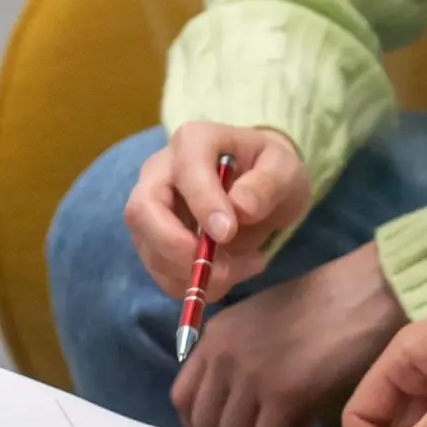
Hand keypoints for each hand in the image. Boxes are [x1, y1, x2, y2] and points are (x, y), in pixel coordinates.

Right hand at [125, 121, 309, 299]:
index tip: (228, 233)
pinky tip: (226, 276)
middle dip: (177, 248)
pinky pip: (160, 272)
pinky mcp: (154, 240)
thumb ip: (266, 185)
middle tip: (222, 269)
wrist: (260, 187)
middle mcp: (161, 171)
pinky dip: (191, 285)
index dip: (203, 204)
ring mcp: (151, 207)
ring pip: (148, 248)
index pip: (186, 171)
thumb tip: (240, 209)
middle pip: (142, 211)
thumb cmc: (270, 171)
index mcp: (194, 141)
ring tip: (242, 268)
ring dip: (191, 273)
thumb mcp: (284, 170)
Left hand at [172, 243, 405, 426]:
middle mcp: (223, 357)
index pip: (182, 398)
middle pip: (204, 425)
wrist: (365, 294)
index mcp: (214, 336)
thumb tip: (230, 403)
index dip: (201, 423)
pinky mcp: (283, 395)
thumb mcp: (259, 319)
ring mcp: (251, 377)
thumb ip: (235, 355)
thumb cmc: (322, 304)